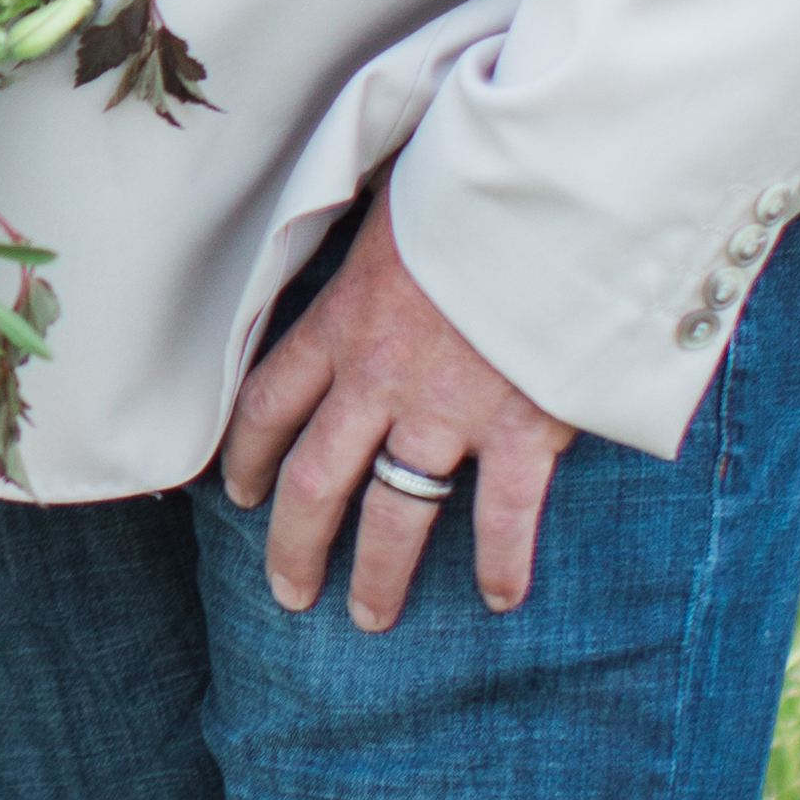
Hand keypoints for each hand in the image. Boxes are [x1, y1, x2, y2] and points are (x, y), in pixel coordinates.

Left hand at [216, 174, 572, 628]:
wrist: (557, 187)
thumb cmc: (478, 182)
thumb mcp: (399, 206)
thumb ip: (378, 251)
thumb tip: (376, 252)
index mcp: (342, 318)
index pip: (269, 403)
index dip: (248, 458)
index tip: (242, 496)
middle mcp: (380, 375)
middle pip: (313, 482)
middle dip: (294, 546)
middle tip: (289, 593)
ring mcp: (447, 408)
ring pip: (394, 515)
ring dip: (378, 575)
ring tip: (369, 617)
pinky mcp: (519, 426)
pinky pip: (503, 517)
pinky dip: (502, 564)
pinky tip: (502, 597)